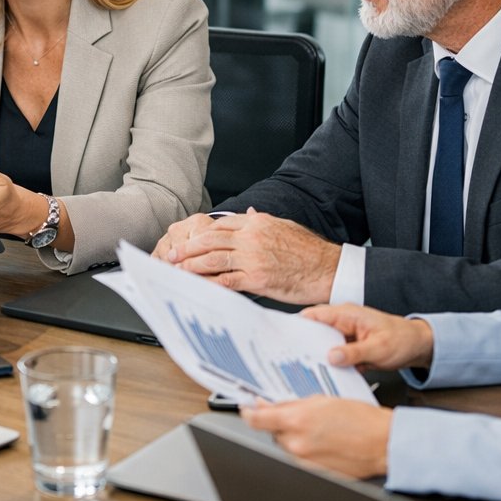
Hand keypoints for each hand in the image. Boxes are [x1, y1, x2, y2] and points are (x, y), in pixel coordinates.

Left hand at [161, 208, 340, 303]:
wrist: (328, 269)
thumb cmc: (309, 250)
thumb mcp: (283, 226)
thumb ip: (262, 221)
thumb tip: (248, 214)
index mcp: (257, 224)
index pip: (219, 226)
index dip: (200, 235)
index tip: (187, 241)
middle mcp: (251, 238)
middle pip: (210, 240)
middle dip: (188, 248)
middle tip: (172, 255)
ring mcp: (253, 258)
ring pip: (213, 259)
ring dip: (192, 265)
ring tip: (178, 270)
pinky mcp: (257, 278)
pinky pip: (227, 280)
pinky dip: (210, 283)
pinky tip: (199, 286)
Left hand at [240, 398, 394, 477]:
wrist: (384, 444)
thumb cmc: (361, 420)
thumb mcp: (323, 400)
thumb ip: (291, 404)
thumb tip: (268, 406)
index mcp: (297, 421)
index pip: (256, 420)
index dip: (248, 413)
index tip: (247, 410)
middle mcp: (296, 444)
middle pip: (272, 433)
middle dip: (281, 424)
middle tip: (302, 418)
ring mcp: (304, 462)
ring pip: (286, 446)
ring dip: (294, 438)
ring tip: (320, 432)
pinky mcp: (313, 473)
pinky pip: (300, 460)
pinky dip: (306, 451)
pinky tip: (325, 444)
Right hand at [302, 303, 434, 371]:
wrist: (418, 346)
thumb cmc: (402, 340)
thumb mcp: (379, 348)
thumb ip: (354, 352)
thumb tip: (331, 356)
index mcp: (347, 314)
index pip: (314, 315)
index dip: (296, 324)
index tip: (284, 337)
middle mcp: (342, 322)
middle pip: (314, 331)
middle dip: (303, 344)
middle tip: (291, 359)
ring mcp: (344, 335)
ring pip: (322, 346)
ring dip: (317, 357)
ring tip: (306, 370)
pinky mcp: (348, 348)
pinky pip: (333, 355)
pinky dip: (329, 364)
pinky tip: (325, 375)